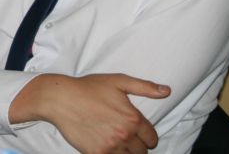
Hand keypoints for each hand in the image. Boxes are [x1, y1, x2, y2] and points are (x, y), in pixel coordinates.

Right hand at [11, 73, 169, 153]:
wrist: (61, 99)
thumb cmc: (89, 88)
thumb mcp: (118, 81)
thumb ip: (144, 87)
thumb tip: (166, 91)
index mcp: (133, 119)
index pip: (152, 138)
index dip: (147, 135)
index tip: (137, 131)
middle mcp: (125, 135)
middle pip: (143, 152)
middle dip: (137, 144)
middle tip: (124, 135)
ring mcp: (111, 147)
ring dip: (126, 152)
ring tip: (115, 140)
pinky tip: (105, 144)